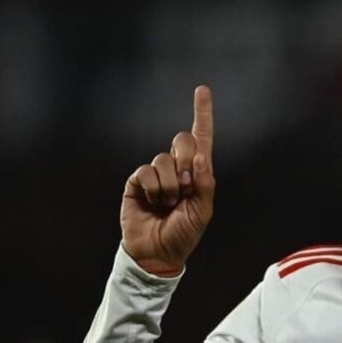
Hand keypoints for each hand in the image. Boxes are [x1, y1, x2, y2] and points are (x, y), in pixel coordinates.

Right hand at [121, 86, 215, 275]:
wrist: (158, 252)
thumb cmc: (184, 233)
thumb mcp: (203, 211)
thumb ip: (205, 183)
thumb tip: (200, 156)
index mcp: (198, 173)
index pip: (201, 138)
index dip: (202, 114)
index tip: (202, 90)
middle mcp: (177, 168)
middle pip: (182, 140)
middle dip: (186, 162)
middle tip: (185, 189)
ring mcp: (156, 174)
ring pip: (164, 160)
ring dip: (169, 186)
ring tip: (167, 204)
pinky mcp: (137, 181)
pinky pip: (146, 171)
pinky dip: (153, 189)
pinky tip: (153, 203)